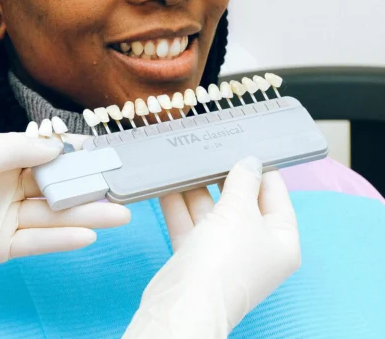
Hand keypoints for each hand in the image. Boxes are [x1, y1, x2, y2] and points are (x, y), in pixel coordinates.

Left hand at [0, 132, 130, 293]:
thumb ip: (15, 150)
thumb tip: (53, 145)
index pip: (40, 151)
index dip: (70, 151)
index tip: (103, 150)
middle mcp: (1, 185)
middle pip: (52, 184)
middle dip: (86, 184)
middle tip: (121, 185)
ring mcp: (1, 217)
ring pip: (51, 214)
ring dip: (84, 214)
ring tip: (120, 213)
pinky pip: (37, 241)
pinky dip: (61, 239)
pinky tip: (88, 235)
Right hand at [124, 157, 300, 337]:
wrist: (186, 303)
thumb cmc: (225, 260)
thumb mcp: (239, 211)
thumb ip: (243, 182)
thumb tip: (249, 162)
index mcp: (281, 241)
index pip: (276, 196)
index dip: (263, 171)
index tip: (247, 146)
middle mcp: (255, 248)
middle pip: (241, 203)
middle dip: (224, 178)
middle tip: (212, 149)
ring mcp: (223, 253)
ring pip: (211, 213)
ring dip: (197, 189)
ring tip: (186, 161)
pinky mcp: (195, 257)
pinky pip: (189, 224)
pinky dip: (179, 205)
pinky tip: (166, 184)